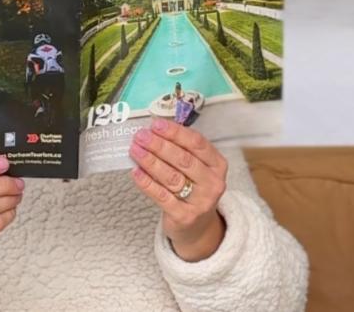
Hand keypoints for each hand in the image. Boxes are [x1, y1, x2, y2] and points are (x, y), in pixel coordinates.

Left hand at [130, 118, 228, 261]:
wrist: (198, 228)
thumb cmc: (194, 191)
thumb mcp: (198, 170)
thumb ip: (183, 151)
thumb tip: (156, 131)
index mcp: (217, 165)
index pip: (197, 143)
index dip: (175, 132)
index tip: (156, 125)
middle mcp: (213, 182)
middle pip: (183, 159)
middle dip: (159, 145)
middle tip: (141, 136)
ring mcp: (201, 201)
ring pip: (172, 177)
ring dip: (150, 161)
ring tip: (135, 150)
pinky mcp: (185, 216)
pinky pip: (162, 196)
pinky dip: (147, 183)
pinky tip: (136, 172)